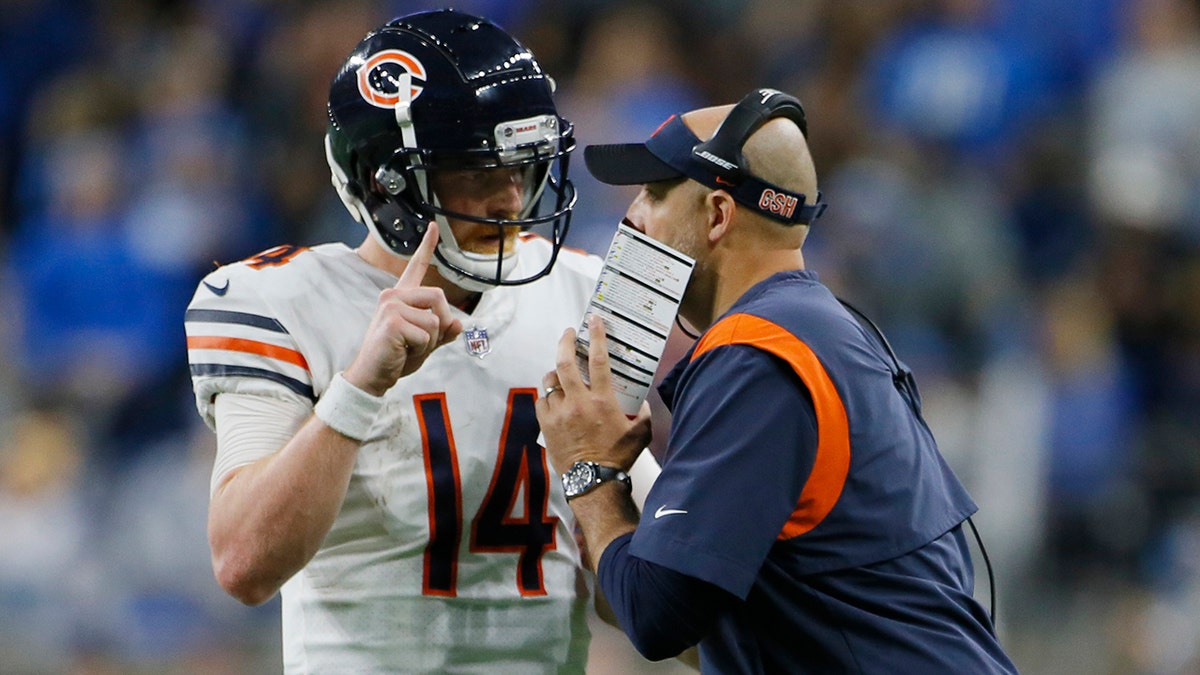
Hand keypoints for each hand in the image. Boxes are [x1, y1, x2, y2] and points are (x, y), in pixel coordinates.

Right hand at [343, 223, 463, 395]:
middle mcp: (393, 296)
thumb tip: (459, 322)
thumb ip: (441, 333)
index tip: (434, 226)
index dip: (426, 246)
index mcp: (400, 297)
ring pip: (435, 319)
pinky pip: (427, 334)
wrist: (371, 376)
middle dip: (441, 323)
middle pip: (439, 297)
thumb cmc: (396, 359)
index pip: (415, 267)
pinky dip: (422, 349)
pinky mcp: (392, 321)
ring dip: (430, 340)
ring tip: (408, 347)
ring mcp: (391, 306)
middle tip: (423, 340)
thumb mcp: (424, 344)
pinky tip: (402, 351)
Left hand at [535, 316, 651, 473]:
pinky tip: (553, 397)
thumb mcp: (640, 434)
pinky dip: (547, 395)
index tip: (593, 320)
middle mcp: (578, 402)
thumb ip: (644, 413)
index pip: (598, 360)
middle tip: (569, 333)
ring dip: (555, 372)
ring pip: (550, 381)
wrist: (593, 482)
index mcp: (602, 400)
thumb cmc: (618, 458)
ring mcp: (558, 413)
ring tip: (560, 370)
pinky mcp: (546, 425)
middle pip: (565, 362)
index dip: (596, 336)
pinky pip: (541, 401)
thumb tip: (643, 401)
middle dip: (565, 342)